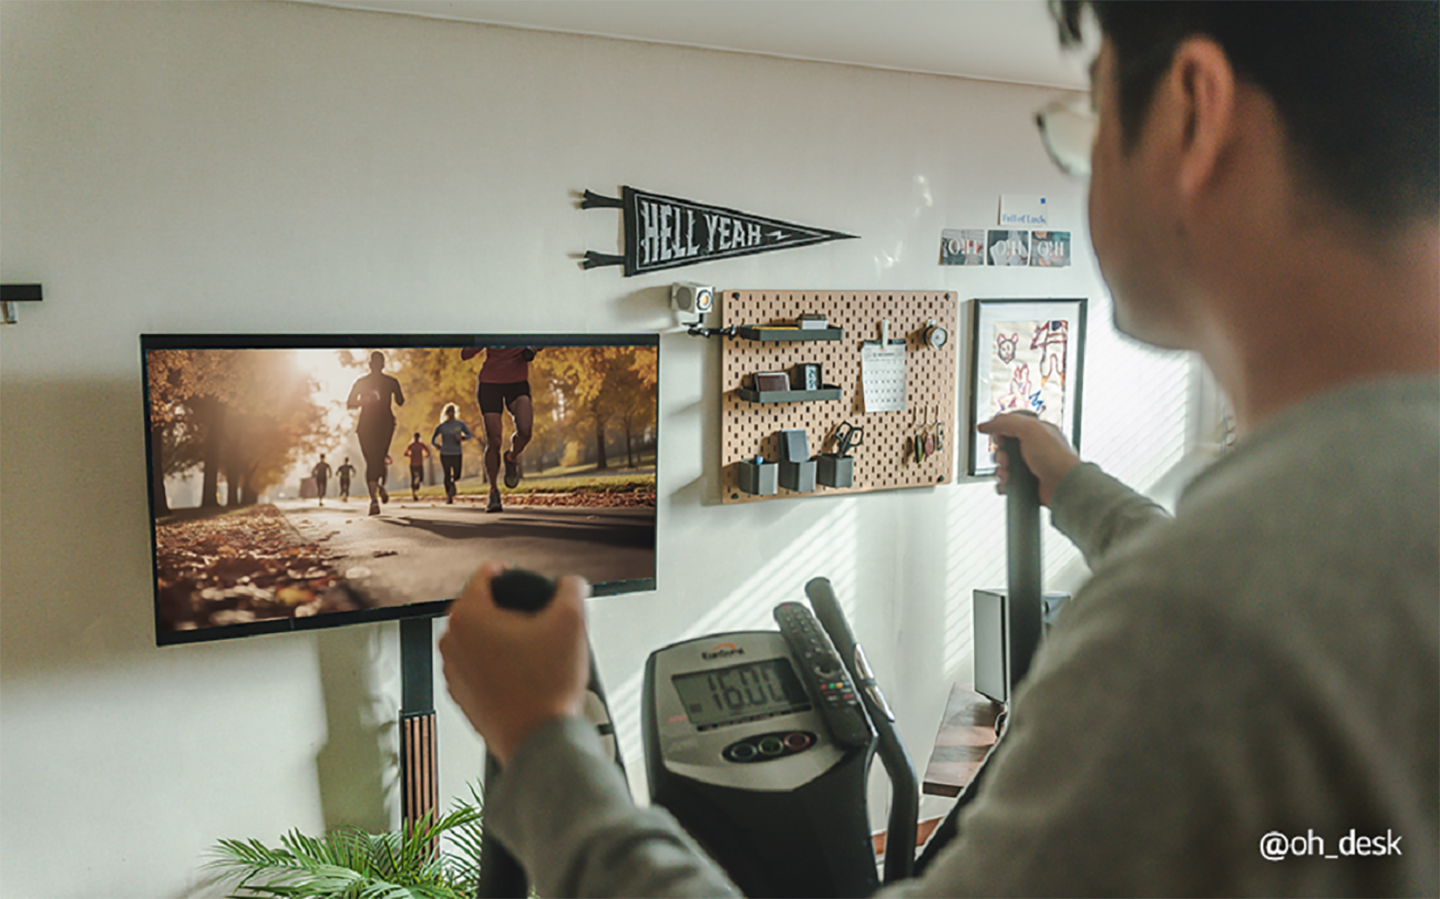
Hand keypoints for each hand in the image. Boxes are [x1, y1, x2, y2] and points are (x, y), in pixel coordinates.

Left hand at [439, 560, 591, 763]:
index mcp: (468, 616)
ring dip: (503, 638)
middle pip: (481, 607)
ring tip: (535, 651)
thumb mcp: (572, 621)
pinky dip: (497, 665)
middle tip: (538, 622)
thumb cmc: (545, 689)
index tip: (525, 582)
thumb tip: (570, 585)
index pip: (486, 574)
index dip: (512, 573)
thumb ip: (570, 589)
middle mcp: (451, 642)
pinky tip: (525, 673)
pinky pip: (478, 667)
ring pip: (479, 638)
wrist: (539, 740)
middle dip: (509, 610)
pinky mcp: (461, 695)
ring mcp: (453, 671)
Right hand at [976, 412, 1080, 505]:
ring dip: (1000, 470)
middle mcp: (1033, 448)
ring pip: (1003, 465)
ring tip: (1007, 473)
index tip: (998, 437)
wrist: (1063, 485)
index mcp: (1036, 431)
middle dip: (999, 453)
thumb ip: (1007, 422)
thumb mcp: (1030, 429)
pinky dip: (1003, 483)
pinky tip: (1007, 482)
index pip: (1011, 425)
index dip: (1000, 431)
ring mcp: (1030, 466)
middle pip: (1004, 447)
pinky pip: (1007, 481)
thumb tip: (986, 424)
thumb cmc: (1056, 457)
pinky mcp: (1027, 482)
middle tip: (1006, 457)